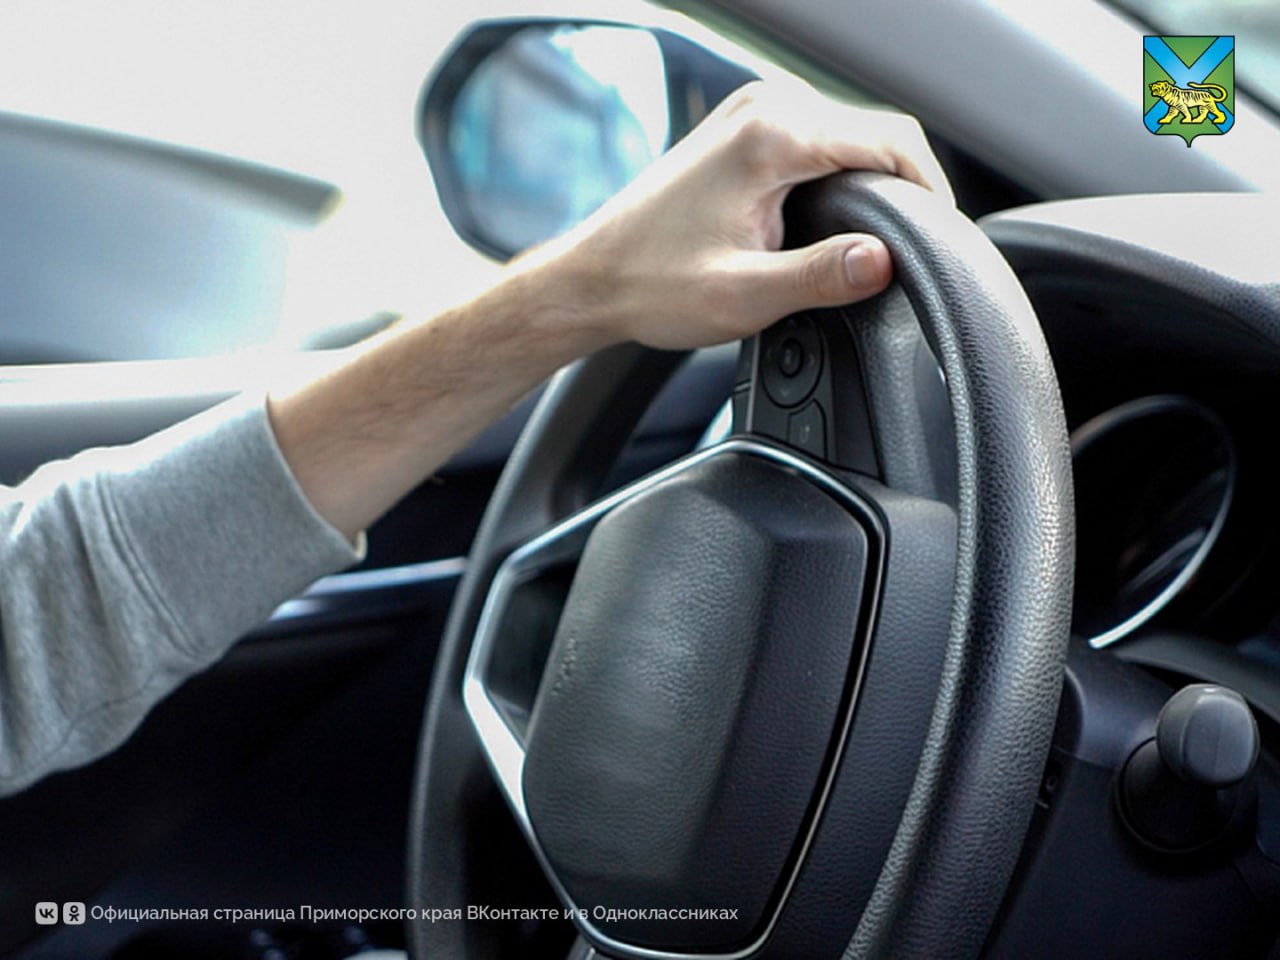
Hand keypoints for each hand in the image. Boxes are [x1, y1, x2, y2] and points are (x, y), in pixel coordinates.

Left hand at [528, 80, 953, 350]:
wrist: (592, 279)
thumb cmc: (653, 285)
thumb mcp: (745, 296)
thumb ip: (821, 277)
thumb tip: (884, 261)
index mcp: (773, 136)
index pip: (892, 141)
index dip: (932, 190)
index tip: (945, 238)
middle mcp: (765, 109)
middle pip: (876, 132)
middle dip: (909, 185)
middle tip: (923, 248)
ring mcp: (751, 114)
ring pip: (850, 136)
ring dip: (877, 180)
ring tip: (889, 238)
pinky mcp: (743, 132)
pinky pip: (819, 142)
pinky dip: (843, 175)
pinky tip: (844, 220)